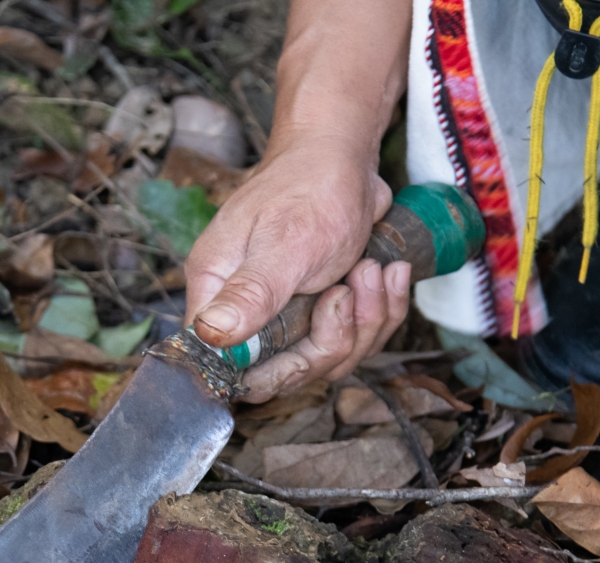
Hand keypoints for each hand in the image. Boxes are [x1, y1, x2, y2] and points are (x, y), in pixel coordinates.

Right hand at [183, 138, 410, 403]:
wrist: (343, 154)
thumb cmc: (309, 186)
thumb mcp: (284, 244)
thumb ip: (248, 293)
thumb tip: (210, 335)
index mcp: (217, 292)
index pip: (224, 365)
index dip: (269, 370)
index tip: (306, 340)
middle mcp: (245, 308)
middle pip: (283, 371)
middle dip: (332, 341)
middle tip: (348, 292)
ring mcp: (285, 312)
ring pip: (326, 357)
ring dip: (365, 321)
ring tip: (372, 271)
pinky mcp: (320, 309)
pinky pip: (353, 338)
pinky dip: (379, 310)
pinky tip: (388, 274)